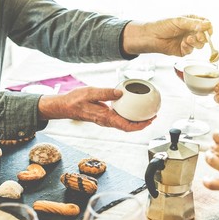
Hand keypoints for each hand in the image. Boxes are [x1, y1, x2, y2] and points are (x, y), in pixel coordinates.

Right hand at [38, 87, 154, 130]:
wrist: (65, 106)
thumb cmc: (75, 100)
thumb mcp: (90, 93)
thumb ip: (105, 93)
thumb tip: (120, 93)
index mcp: (105, 118)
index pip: (126, 126)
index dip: (140, 125)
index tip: (150, 120)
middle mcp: (107, 121)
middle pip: (128, 127)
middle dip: (142, 123)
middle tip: (153, 116)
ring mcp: (106, 120)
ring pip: (125, 123)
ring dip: (136, 120)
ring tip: (146, 113)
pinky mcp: (104, 116)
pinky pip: (120, 118)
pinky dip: (128, 115)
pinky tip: (132, 108)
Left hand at [122, 15, 211, 56]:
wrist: (151, 37)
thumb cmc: (162, 26)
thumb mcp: (179, 21)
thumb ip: (193, 24)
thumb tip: (207, 25)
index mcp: (192, 22)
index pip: (206, 25)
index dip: (208, 28)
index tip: (208, 31)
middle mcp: (191, 32)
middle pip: (205, 36)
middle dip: (203, 37)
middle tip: (198, 36)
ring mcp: (188, 42)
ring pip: (200, 45)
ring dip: (196, 43)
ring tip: (187, 39)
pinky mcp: (183, 51)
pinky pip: (191, 51)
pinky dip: (188, 48)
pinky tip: (182, 44)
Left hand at [203, 130, 218, 214]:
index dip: (217, 135)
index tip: (216, 136)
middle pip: (216, 147)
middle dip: (213, 146)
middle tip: (214, 147)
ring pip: (211, 160)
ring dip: (208, 158)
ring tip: (209, 157)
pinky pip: (212, 182)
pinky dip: (207, 181)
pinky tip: (207, 179)